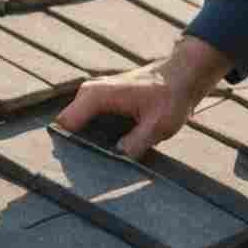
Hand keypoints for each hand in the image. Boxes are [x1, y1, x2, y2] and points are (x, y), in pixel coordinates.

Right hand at [55, 36, 231, 158]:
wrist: (182, 75)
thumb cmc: (171, 96)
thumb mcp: (158, 126)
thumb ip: (134, 145)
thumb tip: (115, 163)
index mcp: (96, 95)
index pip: (64, 127)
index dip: (69, 150)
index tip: (80, 171)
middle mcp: (88, 93)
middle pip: (66, 129)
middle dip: (76, 150)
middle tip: (93, 172)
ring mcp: (92, 96)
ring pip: (75, 127)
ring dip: (85, 145)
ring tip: (102, 164)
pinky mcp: (99, 101)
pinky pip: (86, 124)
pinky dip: (93, 139)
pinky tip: (109, 152)